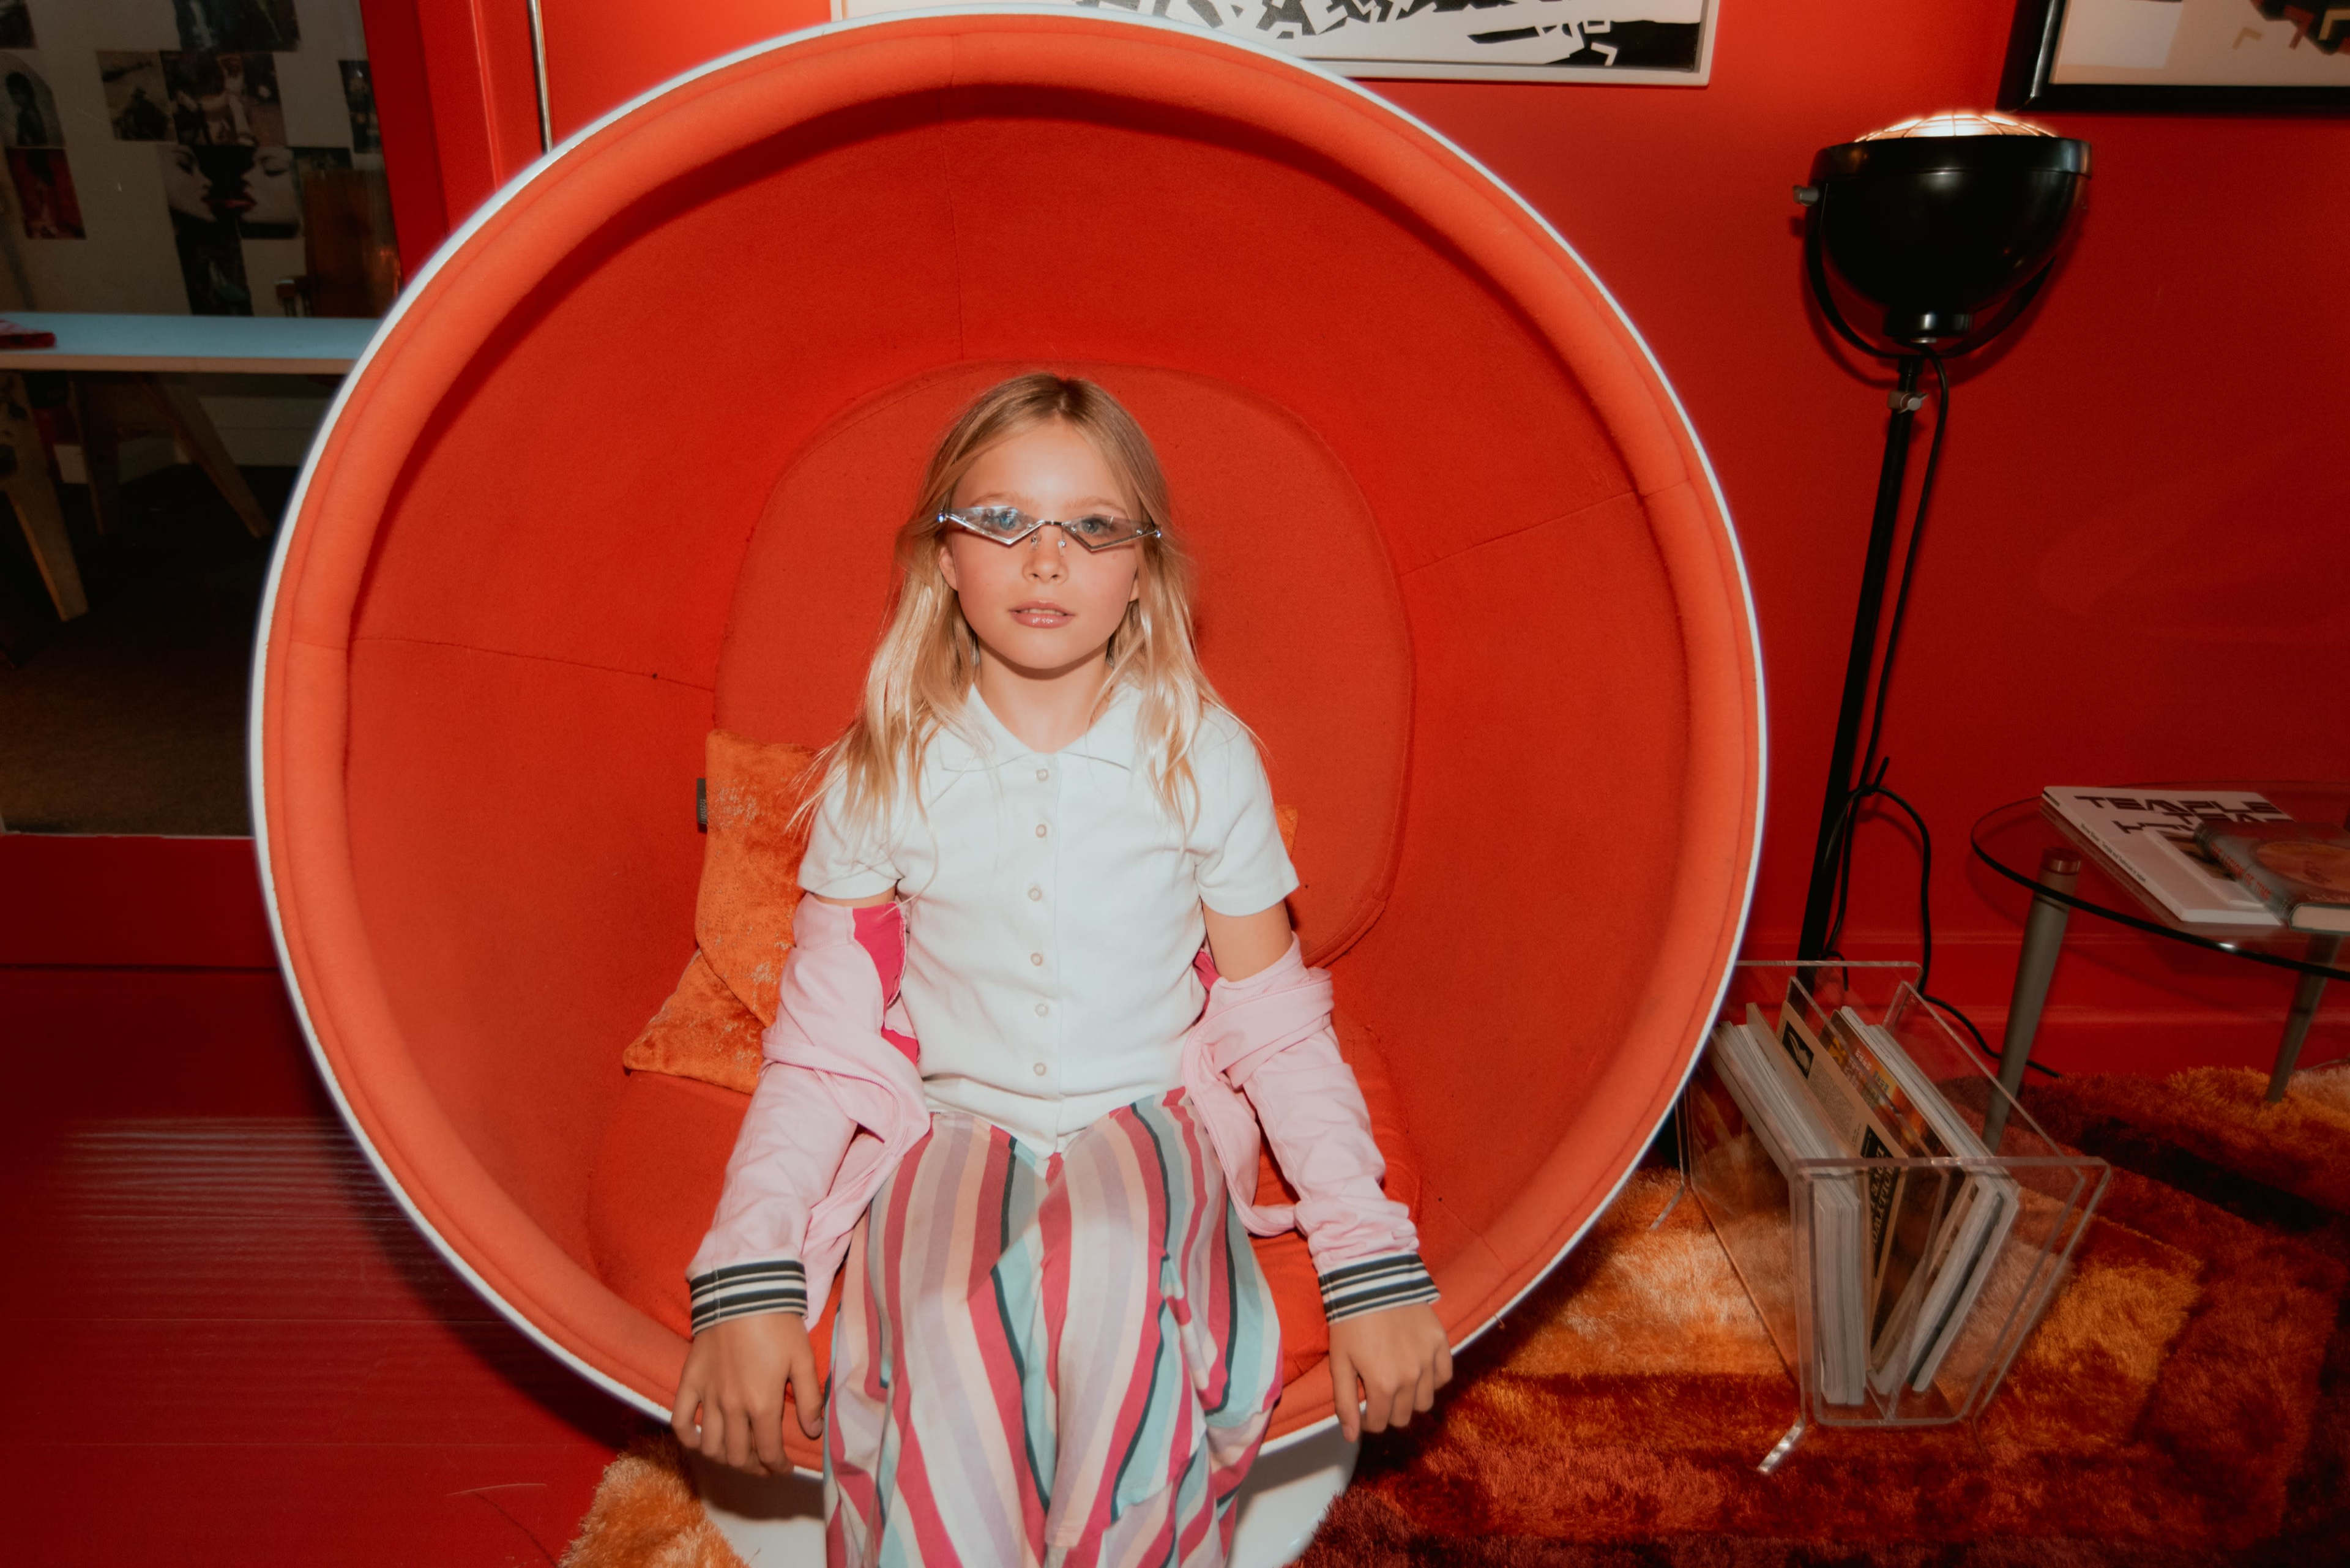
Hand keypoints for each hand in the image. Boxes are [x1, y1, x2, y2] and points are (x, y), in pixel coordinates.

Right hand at [671, 1311, 823, 1474]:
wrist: (742, 1292)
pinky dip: (689, 1438)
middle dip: (755, 1467)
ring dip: (725, 1458)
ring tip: (739, 1453)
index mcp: (762, 1404)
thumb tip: (813, 1433)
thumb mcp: (803, 1359)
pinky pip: (681, 1421)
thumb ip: (809, 1400)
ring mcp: (707, 1396)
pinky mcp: (689, 1382)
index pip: (769, 1452)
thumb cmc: (778, 1324)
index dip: (779, 1467)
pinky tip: (702, 1441)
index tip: (785, 1468)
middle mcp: (732, 1407)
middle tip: (765, 1462)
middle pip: (738, 1456)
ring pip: (711, 1447)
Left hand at [1326, 1301, 1450, 1441]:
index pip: (1379, 1423)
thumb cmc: (1349, 1321)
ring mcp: (1429, 1360)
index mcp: (1383, 1385)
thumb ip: (1345, 1402)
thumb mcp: (1339, 1362)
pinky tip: (1419, 1370)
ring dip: (1411, 1399)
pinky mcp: (1441, 1342)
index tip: (1364, 1408)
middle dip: (1388, 1412)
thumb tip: (1350, 1437)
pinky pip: (1444, 1376)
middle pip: (1403, 1417)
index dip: (1368, 1420)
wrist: (1371, 1279)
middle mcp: (1411, 1378)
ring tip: (1399, 1382)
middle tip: (1379, 1395)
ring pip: (1425, 1401)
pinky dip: (1433, 1379)